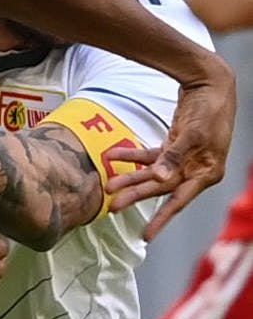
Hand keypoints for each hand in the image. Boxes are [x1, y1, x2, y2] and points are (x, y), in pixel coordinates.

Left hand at [106, 59, 235, 240]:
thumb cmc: (210, 109)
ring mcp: (183, 159)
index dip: (162, 218)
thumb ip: (174, 157)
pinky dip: (132, 156)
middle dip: (136, 195)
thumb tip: (159, 180)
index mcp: (207, 173)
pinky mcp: (173, 147)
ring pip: (152, 174)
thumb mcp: (194, 134)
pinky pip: (150, 156)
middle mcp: (195, 170)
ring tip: (108, 184)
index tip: (146, 236)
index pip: (179, 200)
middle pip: (160, 188)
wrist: (210, 83)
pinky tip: (113, 156)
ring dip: (130, 177)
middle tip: (112, 206)